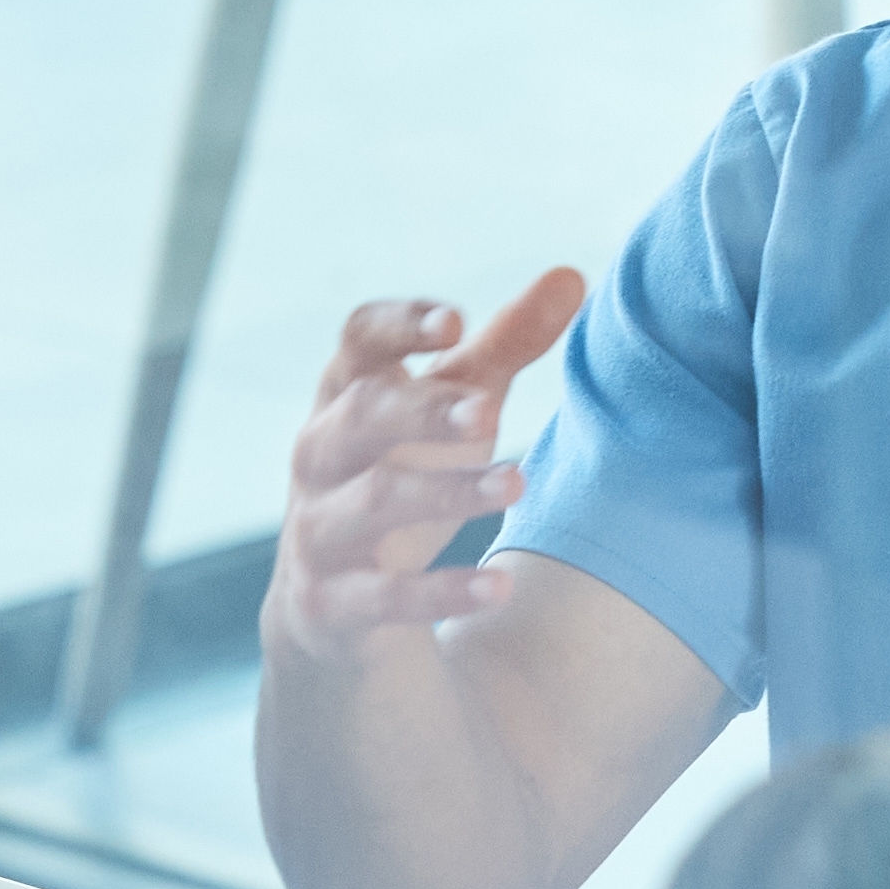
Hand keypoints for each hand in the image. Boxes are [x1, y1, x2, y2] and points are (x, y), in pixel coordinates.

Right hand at [260, 269, 585, 664]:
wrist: (328, 613)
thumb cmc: (398, 476)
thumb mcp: (448, 411)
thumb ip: (502, 347)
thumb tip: (571, 275)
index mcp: (344, 397)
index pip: (356, 344)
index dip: (398, 326)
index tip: (455, 321)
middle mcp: (319, 457)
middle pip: (359, 416)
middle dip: (420, 410)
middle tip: (488, 412)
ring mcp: (318, 531)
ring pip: (373, 501)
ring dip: (444, 492)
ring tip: (517, 484)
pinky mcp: (330, 603)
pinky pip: (382, 597)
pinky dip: (440, 592)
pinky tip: (501, 587)